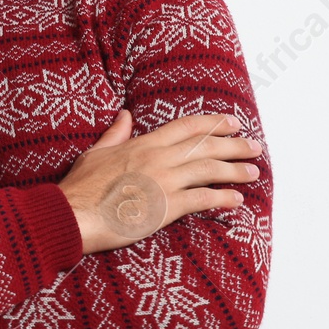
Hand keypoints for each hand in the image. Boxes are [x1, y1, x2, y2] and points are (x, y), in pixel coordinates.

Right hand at [59, 109, 259, 255]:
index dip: (213, 123)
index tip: (233, 123)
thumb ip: (116, 133)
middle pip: (205, 146)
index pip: (187, 127)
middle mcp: (159, 159)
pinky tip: (236, 200)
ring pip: (210, 170)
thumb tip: (125, 114)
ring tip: (253, 171)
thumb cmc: (81, 187)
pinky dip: (222, 198)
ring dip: (235, 170)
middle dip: (234, 145)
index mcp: (144, 144)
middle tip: (254, 146)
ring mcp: (164, 182)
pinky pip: (202, 199)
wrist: (73, 214)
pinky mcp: (166, 207)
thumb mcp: (96, 152)